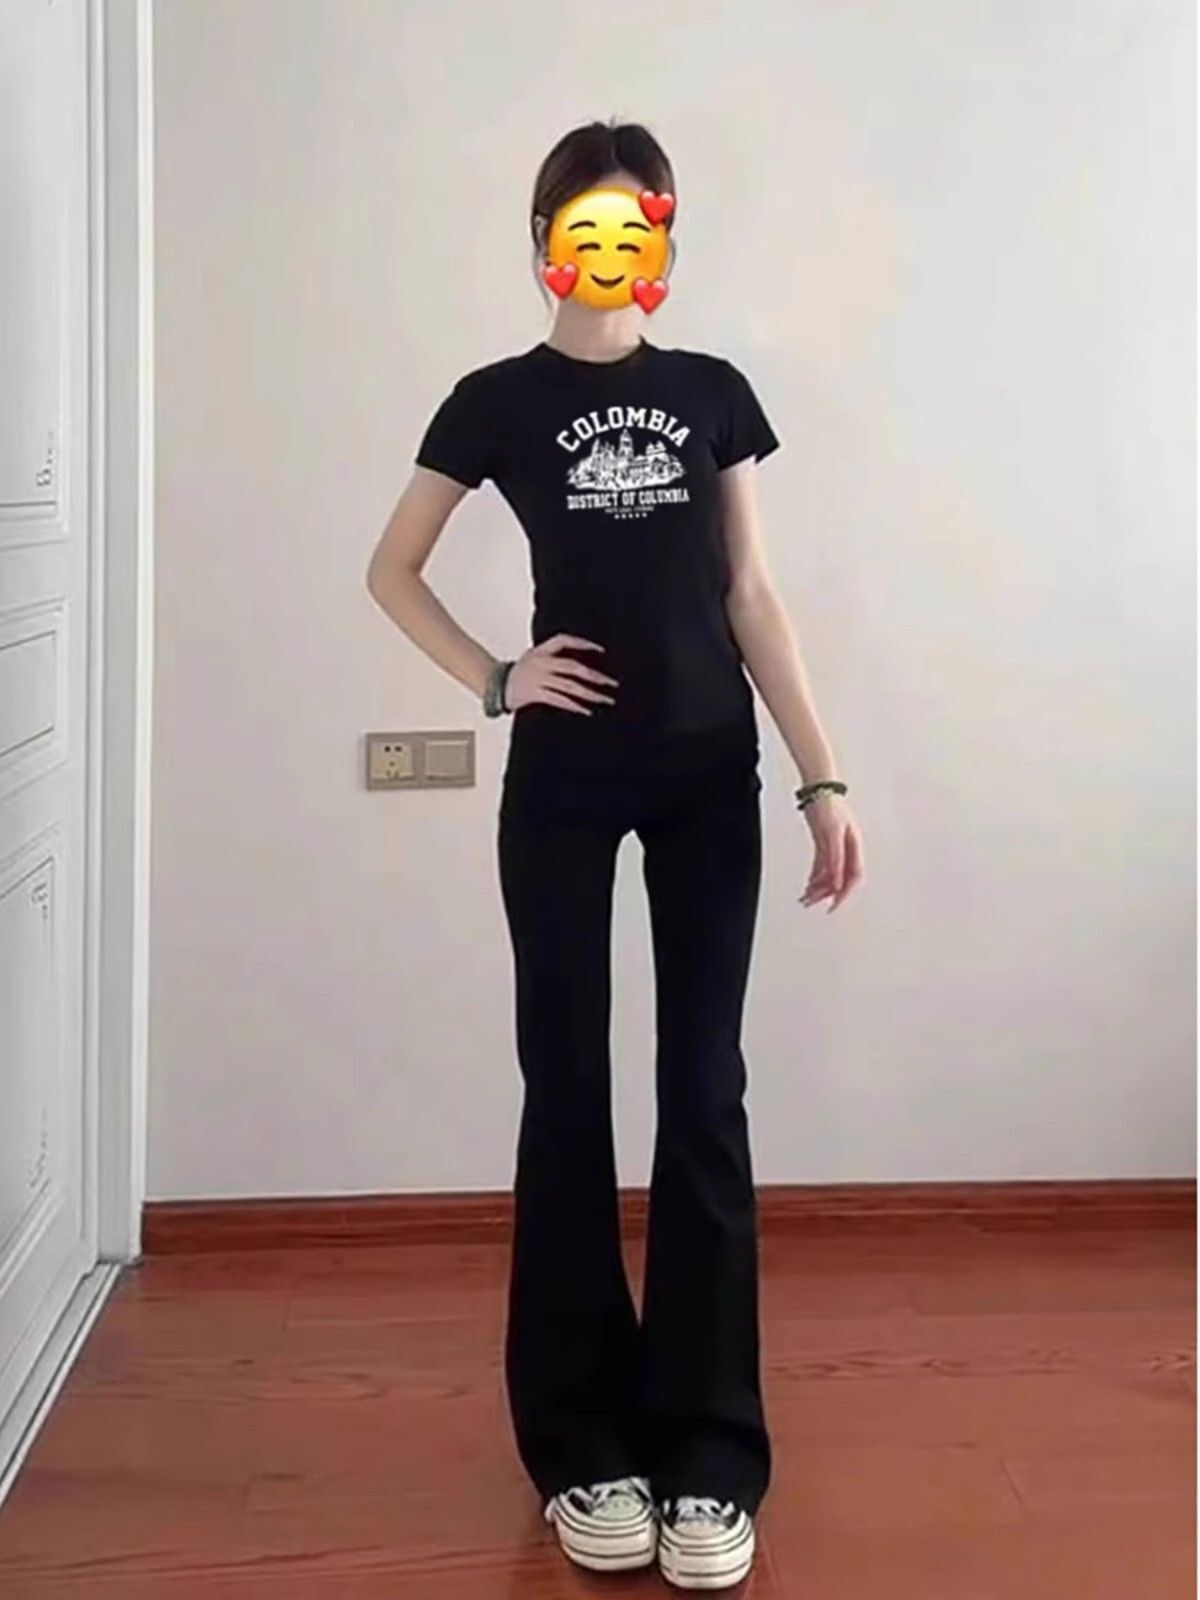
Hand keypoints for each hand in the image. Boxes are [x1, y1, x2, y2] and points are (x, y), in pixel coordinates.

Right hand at [504, 634, 618, 715]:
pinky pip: (558, 699)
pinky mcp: (535, 694)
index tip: (600, 650)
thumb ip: (552, 658)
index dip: (582, 644)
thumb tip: (578, 664)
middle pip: (572, 667)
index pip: (564, 641)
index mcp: (541, 651)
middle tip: (611, 682)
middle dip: (594, 675)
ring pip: (569, 686)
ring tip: (605, 699)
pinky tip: (586, 710)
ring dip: (589, 693)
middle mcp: (541, 663)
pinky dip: (574, 705)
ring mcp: (538, 679)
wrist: (495, 685)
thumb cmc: (518, 672)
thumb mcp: (533, 657)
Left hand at [798, 792, 864, 911]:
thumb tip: (837, 883)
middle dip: (826, 893)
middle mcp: (845, 849)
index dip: (844, 893)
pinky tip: (808, 884)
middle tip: (812, 902)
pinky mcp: (824, 842)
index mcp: (853, 847)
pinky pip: (821, 865)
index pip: (852, 877)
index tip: (833, 905)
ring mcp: (834, 846)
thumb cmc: (829, 807)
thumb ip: (835, 859)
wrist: (818, 790)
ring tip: (805, 897)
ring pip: (829, 873)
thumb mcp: (832, 834)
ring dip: (817, 886)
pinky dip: (814, 876)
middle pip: (839, 878)